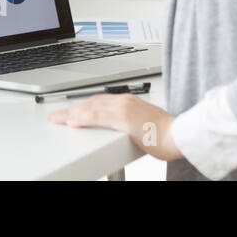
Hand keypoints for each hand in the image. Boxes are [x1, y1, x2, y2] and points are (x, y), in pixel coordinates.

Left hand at [48, 93, 183, 160]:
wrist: (179, 135)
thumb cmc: (165, 134)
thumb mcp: (143, 125)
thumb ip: (129, 123)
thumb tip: (122, 128)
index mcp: (128, 101)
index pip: (98, 101)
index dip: (82, 106)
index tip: (70, 112)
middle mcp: (124, 100)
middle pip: (91, 102)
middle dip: (72, 109)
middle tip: (56, 116)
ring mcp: (124, 107)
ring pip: (90, 108)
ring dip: (72, 113)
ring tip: (58, 119)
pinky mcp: (124, 118)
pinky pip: (98, 116)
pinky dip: (83, 118)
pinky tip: (72, 122)